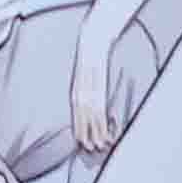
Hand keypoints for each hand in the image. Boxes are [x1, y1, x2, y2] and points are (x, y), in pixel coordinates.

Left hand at [66, 33, 120, 162]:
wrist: (95, 31)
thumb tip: (95, 97)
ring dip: (95, 131)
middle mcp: (80, 86)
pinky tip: (105, 129)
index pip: (76, 110)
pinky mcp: (98, 79)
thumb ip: (89, 83)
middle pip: (81, 115)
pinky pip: (99, 103)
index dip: (79, 127)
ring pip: (90, 113)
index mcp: (77, 84)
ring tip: (100, 146)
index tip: (82, 142)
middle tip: (91, 150)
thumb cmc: (94, 49)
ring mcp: (88, 83)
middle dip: (86, 133)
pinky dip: (101, 118)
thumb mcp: (89, 68)